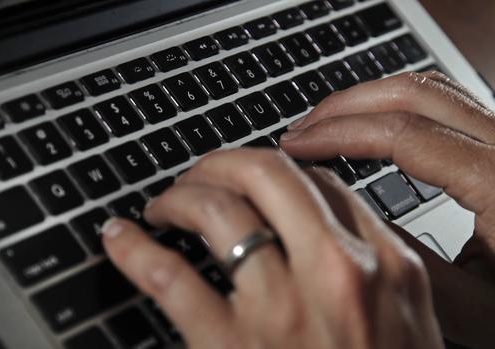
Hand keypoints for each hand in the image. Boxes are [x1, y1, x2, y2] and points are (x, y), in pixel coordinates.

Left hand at [102, 149, 442, 348]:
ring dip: (179, 196)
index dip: (276, 169)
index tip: (253, 179)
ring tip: (163, 206)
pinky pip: (170, 277)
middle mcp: (336, 272)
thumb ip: (375, 271)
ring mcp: (282, 307)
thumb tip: (325, 227)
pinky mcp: (230, 346)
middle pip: (266, 174)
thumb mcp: (408, 327)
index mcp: (386, 266)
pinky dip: (136, 250)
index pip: (320, 184)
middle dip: (221, 163)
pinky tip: (121, 239)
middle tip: (200, 176)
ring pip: (217, 210)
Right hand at [280, 71, 494, 348]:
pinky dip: (394, 107)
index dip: (339, 133)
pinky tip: (368, 128)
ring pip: (429, 89)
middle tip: (301, 128)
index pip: (404, 135)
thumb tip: (342, 217)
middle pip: (414, 93)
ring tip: (325, 124)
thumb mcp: (475, 308)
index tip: (297, 143)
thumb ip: (406, 263)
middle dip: (345, 105)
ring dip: (369, 100)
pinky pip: (442, 104)